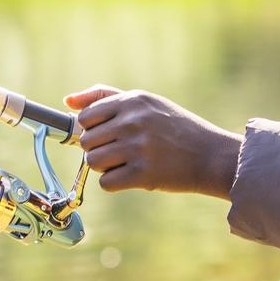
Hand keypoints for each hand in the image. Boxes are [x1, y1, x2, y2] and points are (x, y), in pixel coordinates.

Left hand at [64, 84, 242, 198]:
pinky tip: (133, 176)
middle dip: (98, 149)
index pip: (86, 116)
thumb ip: (106, 97)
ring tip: (126, 163)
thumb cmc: (176, 128)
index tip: (107, 135)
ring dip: (105, 167)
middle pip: (86, 141)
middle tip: (120, 151)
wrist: (211, 155)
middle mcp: (134, 121)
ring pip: (92, 162)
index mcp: (133, 101)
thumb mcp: (146, 103)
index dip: (92, 129)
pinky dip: (115, 183)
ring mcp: (138, 148)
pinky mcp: (143, 174)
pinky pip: (106, 182)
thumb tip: (68, 100)